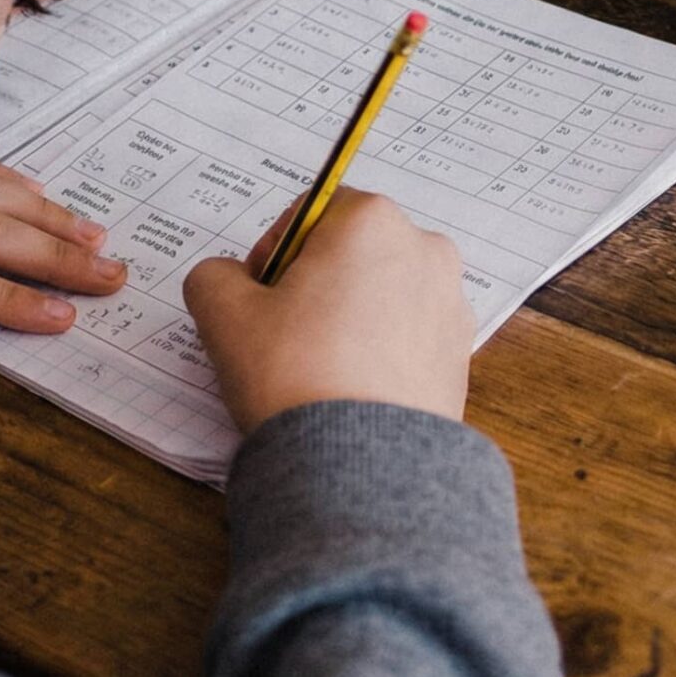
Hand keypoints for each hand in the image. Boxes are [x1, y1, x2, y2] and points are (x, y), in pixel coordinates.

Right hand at [182, 188, 474, 431]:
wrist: (361, 463)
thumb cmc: (294, 374)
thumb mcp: (223, 313)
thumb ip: (214, 274)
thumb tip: (230, 278)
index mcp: (372, 221)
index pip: (311, 213)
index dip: (274, 252)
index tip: (260, 297)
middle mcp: (425, 250)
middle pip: (352, 252)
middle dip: (316, 283)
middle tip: (284, 334)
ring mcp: (451, 304)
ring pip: (381, 294)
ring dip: (348, 316)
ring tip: (317, 367)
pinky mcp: (460, 355)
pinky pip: (407, 336)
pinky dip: (378, 351)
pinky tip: (350, 387)